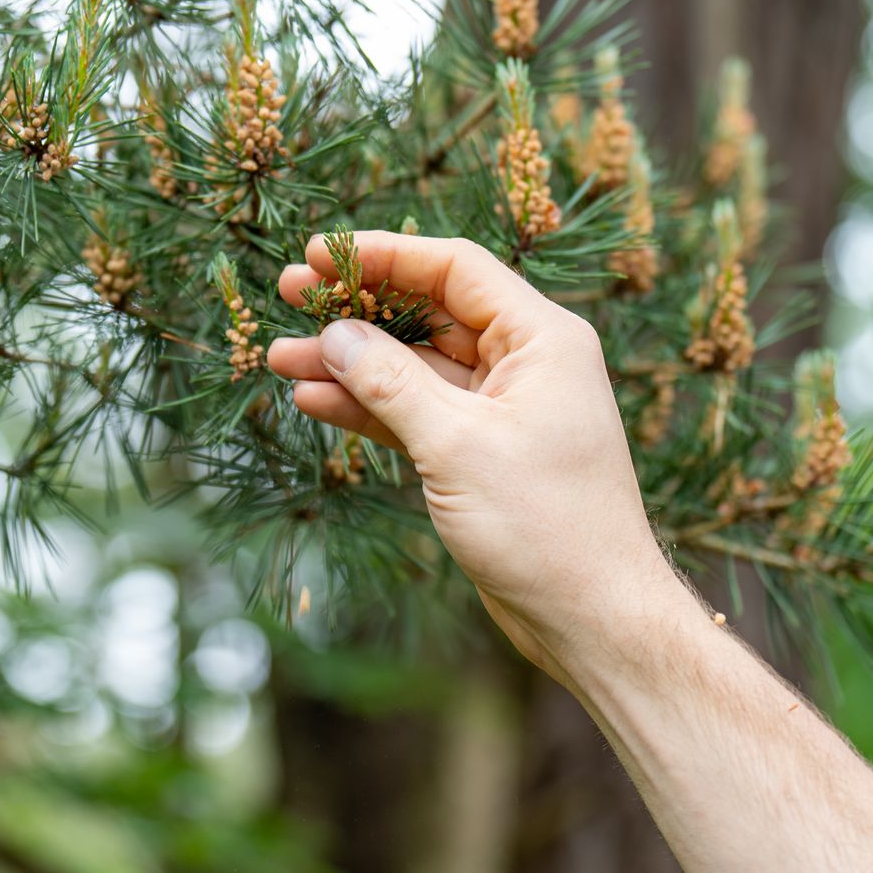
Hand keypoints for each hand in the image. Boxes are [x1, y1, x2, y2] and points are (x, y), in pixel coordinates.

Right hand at [268, 231, 674, 676]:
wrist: (591, 618)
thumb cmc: (546, 526)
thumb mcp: (457, 445)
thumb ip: (390, 382)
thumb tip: (334, 336)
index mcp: (541, 339)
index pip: (453, 270)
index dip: (383, 254)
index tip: (318, 255)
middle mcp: (525, 363)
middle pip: (428, 311)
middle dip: (357, 308)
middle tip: (289, 297)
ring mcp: (501, 408)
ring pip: (414, 366)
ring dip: (351, 363)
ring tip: (281, 359)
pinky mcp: (481, 452)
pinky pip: (417, 411)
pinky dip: (369, 407)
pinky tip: (316, 400)